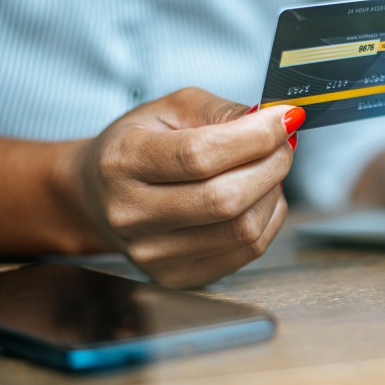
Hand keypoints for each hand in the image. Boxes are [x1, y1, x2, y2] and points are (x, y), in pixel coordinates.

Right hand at [69, 88, 304, 287]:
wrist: (97, 193)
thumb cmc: (139, 144)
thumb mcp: (171, 108)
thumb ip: (222, 111)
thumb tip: (275, 120)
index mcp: (124, 162)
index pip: (199, 156)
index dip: (255, 136)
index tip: (286, 118)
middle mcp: (133, 214)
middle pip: (226, 199)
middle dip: (272, 164)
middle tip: (284, 143)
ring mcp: (154, 253)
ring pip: (243, 229)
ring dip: (273, 192)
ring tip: (268, 168)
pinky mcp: (178, 276)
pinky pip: (248, 251)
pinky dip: (268, 218)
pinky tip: (259, 197)